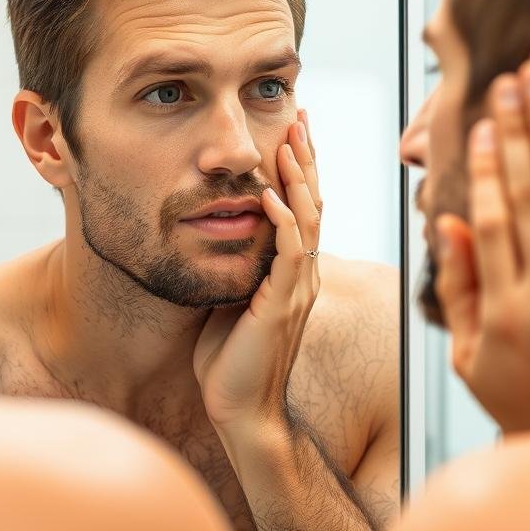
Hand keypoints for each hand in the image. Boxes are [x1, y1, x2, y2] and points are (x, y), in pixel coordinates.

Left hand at [194, 110, 320, 436]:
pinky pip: (289, 254)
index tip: (292, 132)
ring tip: (291, 140)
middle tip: (300, 118)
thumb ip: (237, 268)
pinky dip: (282, 221)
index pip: (303, 209)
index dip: (300, 170)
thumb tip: (217, 235)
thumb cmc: (231, 362)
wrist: (242, 412)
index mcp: (293, 273)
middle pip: (313, 204)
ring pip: (307, 220)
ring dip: (299, 178)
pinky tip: (272, 194)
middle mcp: (303, 275)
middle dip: (306, 159)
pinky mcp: (283, 305)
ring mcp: (298, 289)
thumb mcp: (232, 301)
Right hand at [435, 61, 529, 431]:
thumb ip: (457, 289)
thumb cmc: (525, 393)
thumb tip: (447, 222)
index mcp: (503, 312)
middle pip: (529, 194)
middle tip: (512, 80)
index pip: (492, 222)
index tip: (485, 124)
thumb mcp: (469, 355)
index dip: (487, 166)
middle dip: (520, 130)